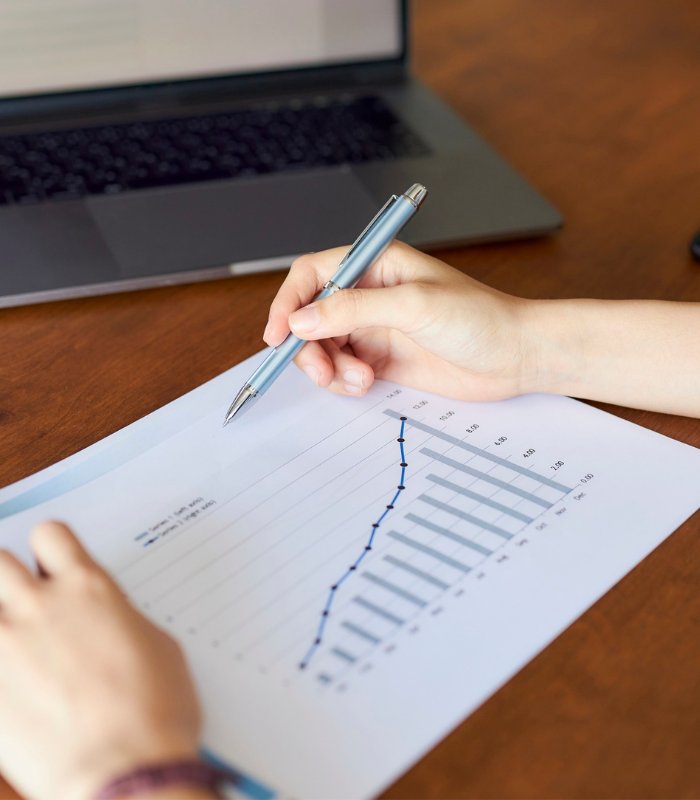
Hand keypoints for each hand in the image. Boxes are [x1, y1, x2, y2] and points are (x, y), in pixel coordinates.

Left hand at [0, 522, 202, 799]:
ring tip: (15, 643)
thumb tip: (105, 617)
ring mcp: (5, 647)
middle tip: (25, 604)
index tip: (55, 568)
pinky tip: (14, 685)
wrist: (125, 776)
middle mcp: (40, 607)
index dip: (52, 550)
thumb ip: (119, 617)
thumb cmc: (156, 712)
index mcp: (89, 589)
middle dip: (9, 578)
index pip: (51, 535)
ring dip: (0, 617)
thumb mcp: (157, 645)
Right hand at [264, 241, 537, 401]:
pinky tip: (366, 384)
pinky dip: (343, 382)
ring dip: (330, 368)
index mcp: (375, 264)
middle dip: (308, 346)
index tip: (278, 335)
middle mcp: (368, 294)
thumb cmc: (479, 318)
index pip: (313, 274)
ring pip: (322, 347)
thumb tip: (302, 319)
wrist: (514, 357)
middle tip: (323, 370)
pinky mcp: (380, 359)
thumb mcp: (414, 306)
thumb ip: (354, 310)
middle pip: (310, 317)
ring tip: (360, 379)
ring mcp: (373, 328)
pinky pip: (342, 370)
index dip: (288, 302)